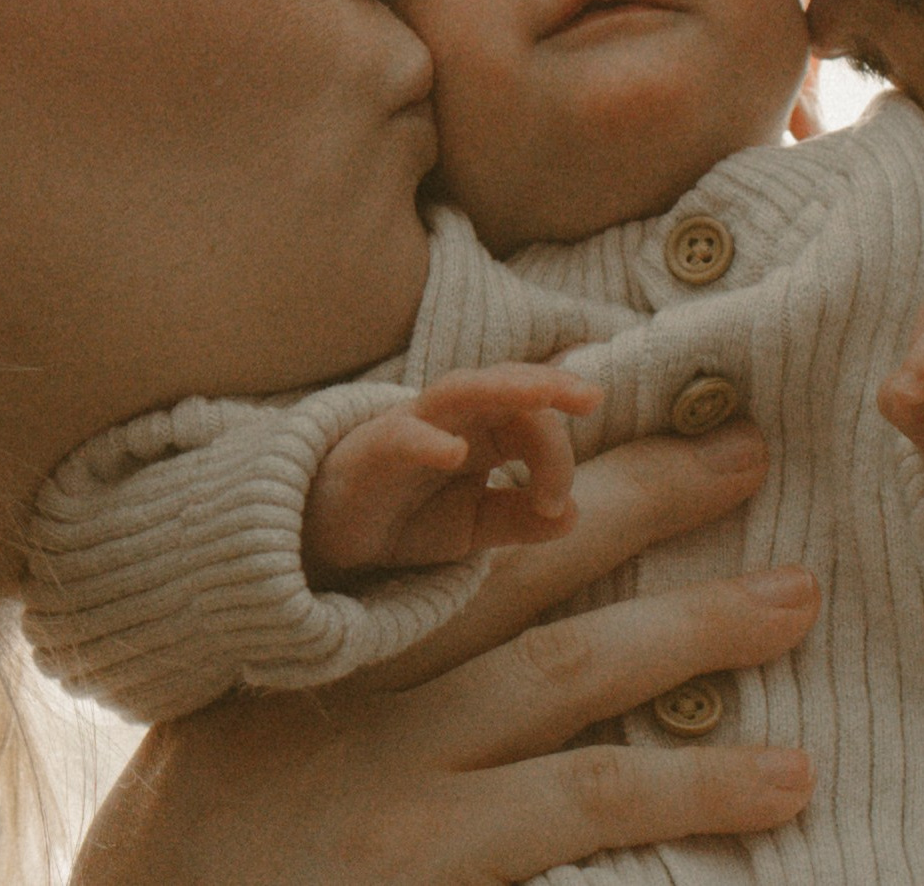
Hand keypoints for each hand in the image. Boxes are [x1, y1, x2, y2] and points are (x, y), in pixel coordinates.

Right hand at [73, 422, 819, 885]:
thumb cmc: (193, 837)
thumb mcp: (249, 711)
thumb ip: (350, 648)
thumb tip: (465, 594)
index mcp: (326, 626)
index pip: (446, 515)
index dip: (548, 458)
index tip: (627, 406)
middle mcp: (360, 675)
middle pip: (523, 563)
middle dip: (641, 501)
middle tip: (747, 456)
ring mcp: (391, 772)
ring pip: (569, 675)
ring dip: (692, 632)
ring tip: (794, 602)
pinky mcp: (417, 864)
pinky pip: (574, 814)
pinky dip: (680, 795)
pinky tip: (776, 780)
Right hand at [302, 364, 602, 581]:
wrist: (330, 537)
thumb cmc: (407, 517)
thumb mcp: (474, 526)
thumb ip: (519, 518)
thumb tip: (573, 516)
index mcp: (484, 431)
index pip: (533, 422)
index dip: (557, 459)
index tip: (556, 506)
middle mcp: (453, 418)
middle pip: (507, 385)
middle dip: (550, 385)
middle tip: (593, 397)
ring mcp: (412, 426)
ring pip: (462, 390)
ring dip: (505, 388)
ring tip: (544, 394)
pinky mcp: (373, 451)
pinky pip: (402, 437)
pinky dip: (429, 441)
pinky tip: (455, 453)